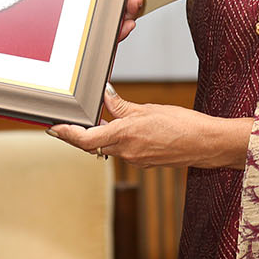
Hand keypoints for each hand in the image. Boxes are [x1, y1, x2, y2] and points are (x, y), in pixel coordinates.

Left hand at [48, 86, 252, 168]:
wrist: (207, 144)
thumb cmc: (183, 125)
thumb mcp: (148, 109)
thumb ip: (121, 106)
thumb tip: (104, 97)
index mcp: (124, 136)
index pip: (85, 138)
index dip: (65, 133)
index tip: (52, 126)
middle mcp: (126, 152)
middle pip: (91, 144)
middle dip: (76, 134)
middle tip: (64, 121)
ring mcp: (135, 159)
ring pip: (106, 147)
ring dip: (96, 135)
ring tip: (89, 119)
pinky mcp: (144, 161)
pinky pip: (121, 150)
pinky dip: (114, 139)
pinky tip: (116, 127)